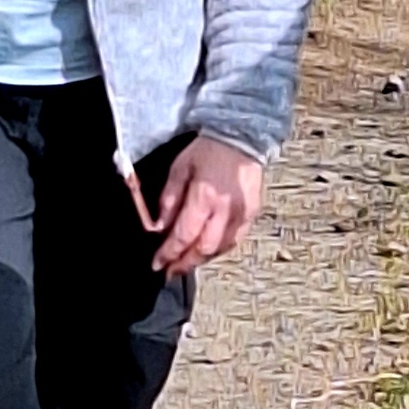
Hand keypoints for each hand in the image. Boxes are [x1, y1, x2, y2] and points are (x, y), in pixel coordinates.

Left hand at [148, 133, 264, 279]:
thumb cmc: (209, 150)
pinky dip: (218, 249)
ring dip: (201, 259)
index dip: (168, 254)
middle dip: (184, 263)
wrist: (241, 137)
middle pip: (203, 249)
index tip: (157, 263)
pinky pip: (234, 240)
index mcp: (205, 197)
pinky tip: (206, 250)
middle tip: (170, 271)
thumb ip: (168, 200)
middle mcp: (226, 209)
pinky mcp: (251, 214)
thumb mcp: (179, 169)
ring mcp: (242, 214)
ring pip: (220, 249)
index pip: (184, 235)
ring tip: (186, 263)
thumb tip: (160, 227)